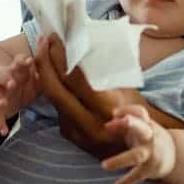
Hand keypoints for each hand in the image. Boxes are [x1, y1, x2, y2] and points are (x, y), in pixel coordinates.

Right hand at [0, 55, 38, 135]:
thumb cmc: (21, 83)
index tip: (30, 61)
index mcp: (15, 70)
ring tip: (3, 102)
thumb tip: (51, 73)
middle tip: (12, 83)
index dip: (22, 61)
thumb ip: (40, 76)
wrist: (1, 91)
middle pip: (2, 76)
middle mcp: (4, 80)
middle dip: (6, 79)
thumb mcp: (32, 79)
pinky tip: (4, 131)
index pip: (17, 62)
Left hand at [32, 34, 125, 158]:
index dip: (61, 55)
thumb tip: (83, 44)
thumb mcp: (128, 88)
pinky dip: (52, 87)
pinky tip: (51, 71)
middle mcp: (90, 124)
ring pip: (52, 99)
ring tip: (44, 51)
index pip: (74, 79)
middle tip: (43, 39)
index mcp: (107, 109)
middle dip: (44, 62)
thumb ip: (106, 71)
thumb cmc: (137, 108)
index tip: (56, 37)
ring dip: (44, 73)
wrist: (141, 145)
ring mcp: (78, 133)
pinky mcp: (70, 136)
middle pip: (55, 90)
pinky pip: (56, 107)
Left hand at [101, 104, 174, 183]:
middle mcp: (150, 137)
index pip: (139, 112)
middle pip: (142, 129)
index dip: (127, 110)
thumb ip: (124, 122)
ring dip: (120, 160)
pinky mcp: (150, 169)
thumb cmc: (149, 136)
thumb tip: (109, 121)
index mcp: (147, 124)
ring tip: (104, 166)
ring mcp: (150, 154)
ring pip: (136, 156)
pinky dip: (127, 181)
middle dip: (132, 123)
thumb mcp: (141, 126)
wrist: (175, 155)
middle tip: (124, 120)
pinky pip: (137, 175)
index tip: (114, 113)